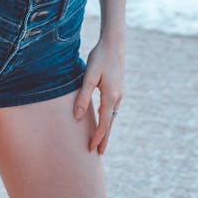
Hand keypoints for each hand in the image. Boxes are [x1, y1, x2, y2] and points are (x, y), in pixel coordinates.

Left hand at [72, 36, 124, 154]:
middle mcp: (117, 97)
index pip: (104, 124)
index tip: (91, 150)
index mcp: (110, 97)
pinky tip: (102, 118)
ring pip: (112, 116)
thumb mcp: (89, 76)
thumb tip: (77, 117)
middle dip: (104, 138)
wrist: (114, 43)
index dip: (97, 138)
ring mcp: (119, 93)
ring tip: (100, 140)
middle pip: (110, 123)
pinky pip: (112, 108)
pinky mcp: (118, 88)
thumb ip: (83, 96)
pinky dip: (107, 117)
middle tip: (99, 154)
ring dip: (106, 128)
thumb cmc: (99, 57)